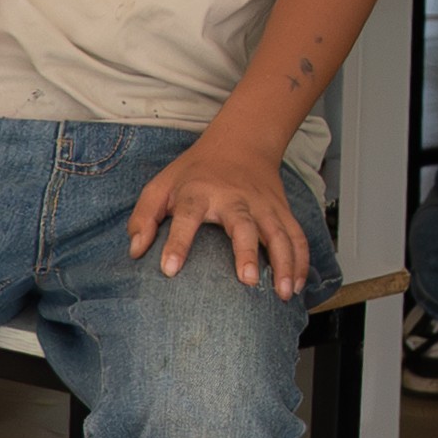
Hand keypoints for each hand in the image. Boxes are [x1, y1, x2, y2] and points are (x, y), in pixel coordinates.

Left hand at [123, 129, 314, 290]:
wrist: (241, 143)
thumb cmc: (195, 172)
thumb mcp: (162, 185)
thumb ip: (144, 216)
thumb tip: (136, 251)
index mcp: (199, 192)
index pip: (187, 216)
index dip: (178, 242)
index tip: (170, 270)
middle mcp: (235, 199)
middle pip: (243, 225)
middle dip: (247, 252)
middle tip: (247, 280)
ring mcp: (263, 205)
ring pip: (279, 233)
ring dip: (285, 262)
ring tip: (283, 294)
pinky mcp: (282, 211)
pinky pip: (297, 236)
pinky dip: (301, 261)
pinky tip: (298, 286)